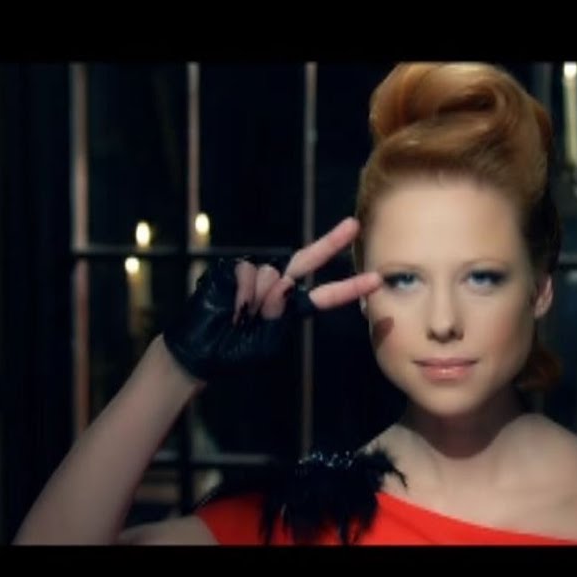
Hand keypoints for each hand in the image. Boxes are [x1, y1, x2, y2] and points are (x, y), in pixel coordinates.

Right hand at [162, 217, 382, 380]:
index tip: (376, 280)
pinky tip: (232, 306)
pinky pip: (249, 274)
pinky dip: (242, 293)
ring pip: (274, 275)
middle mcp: (278, 285)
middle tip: (354, 225)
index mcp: (291, 307)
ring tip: (241, 317)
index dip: (350, 288)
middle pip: (308, 260)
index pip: (325, 295)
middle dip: (331, 243)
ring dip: (260, 299)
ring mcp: (257, 274)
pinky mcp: (235, 269)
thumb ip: (278, 314)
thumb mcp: (265, 342)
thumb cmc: (235, 351)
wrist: (200, 350)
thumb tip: (284, 283)